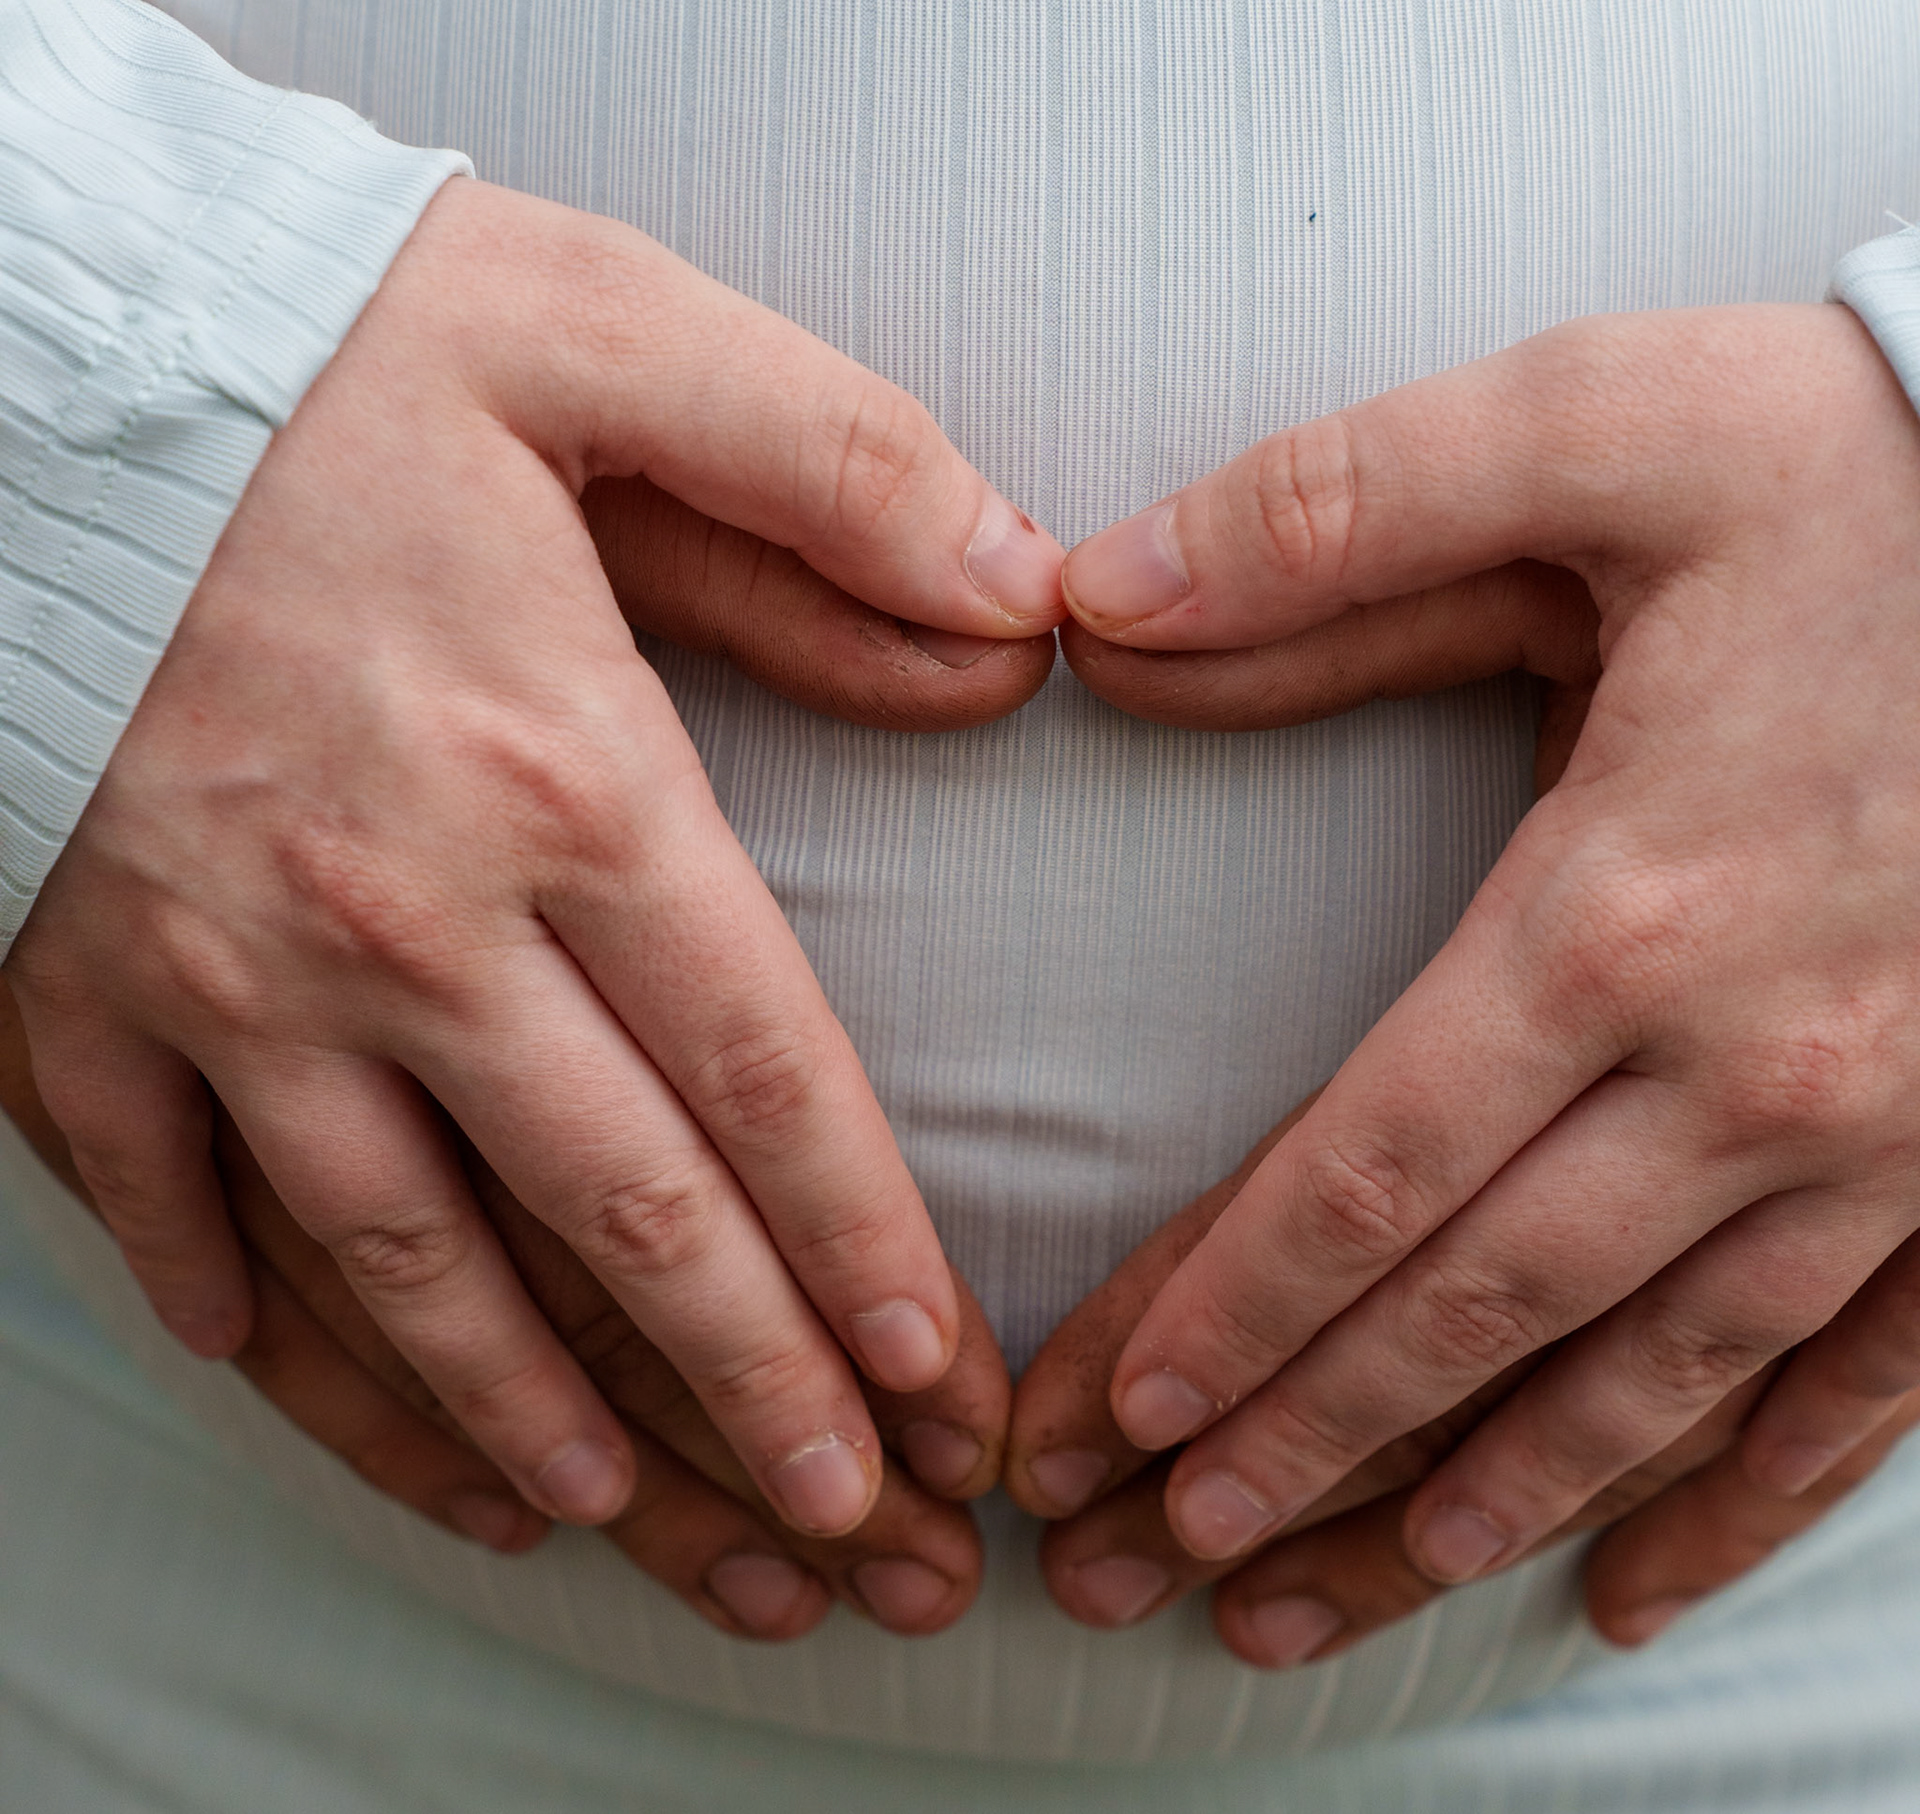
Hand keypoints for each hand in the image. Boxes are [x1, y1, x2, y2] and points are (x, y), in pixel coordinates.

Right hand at [4, 175, 1062, 1536]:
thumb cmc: (307, 339)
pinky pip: (190, 1239)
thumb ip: (840, 476)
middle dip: (757, 1395)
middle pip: (620, 1220)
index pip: (765, 1073)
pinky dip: (299, 1363)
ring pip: (412, 1278)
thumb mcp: (604, 336)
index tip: (947, 1380)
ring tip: (661, 1541)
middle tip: (866, 1534)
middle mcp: (398, 924)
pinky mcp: (71, 1006)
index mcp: (559, 773)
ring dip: (551, 1430)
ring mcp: (220, 990)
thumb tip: (1026, 618)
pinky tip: (403, 1441)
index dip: (867, 1244)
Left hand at [1059, 301, 1919, 1582]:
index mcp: (1628, 904)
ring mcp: (1895, 1142)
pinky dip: (1728, 1506)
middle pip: (1475, 1311)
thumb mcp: (1594, 424)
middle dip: (1295, 1439)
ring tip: (1308, 1602)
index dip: (1228, 1302)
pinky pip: (1854, 1392)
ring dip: (1462, 1507)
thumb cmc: (1870, 461)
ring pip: (1637, 1385)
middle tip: (1147, 1550)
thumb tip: (1095, 605)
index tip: (1112, 1405)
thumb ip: (1331, 520)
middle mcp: (1761, 1067)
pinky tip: (1612, 1595)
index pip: (1371, 1165)